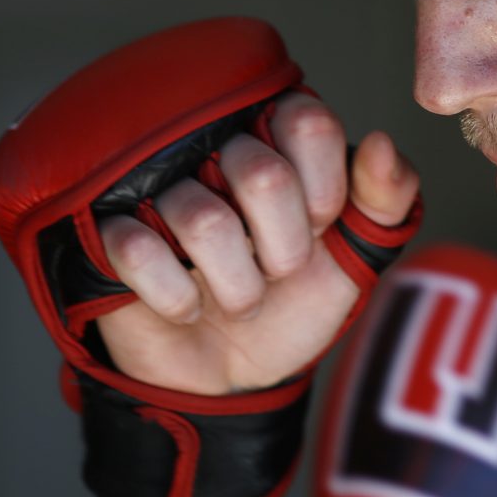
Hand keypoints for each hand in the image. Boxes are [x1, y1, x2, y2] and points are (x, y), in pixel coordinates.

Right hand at [96, 94, 421, 395]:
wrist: (233, 374)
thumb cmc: (294, 302)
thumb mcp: (357, 255)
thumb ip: (388, 198)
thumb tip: (383, 145)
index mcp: (278, 141)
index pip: (308, 122)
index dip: (325, 191)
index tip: (323, 226)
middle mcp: (214, 150)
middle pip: (262, 174)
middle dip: (285, 248)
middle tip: (278, 270)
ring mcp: (157, 189)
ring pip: (203, 220)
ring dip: (237, 286)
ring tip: (238, 298)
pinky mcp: (108, 232)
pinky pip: (138, 251)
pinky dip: (177, 299)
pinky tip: (187, 306)